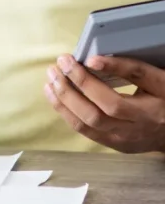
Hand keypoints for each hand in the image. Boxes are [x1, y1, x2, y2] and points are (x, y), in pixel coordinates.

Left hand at [44, 53, 164, 152]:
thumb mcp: (159, 80)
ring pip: (87, 125)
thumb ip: (133, 70)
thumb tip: (96, 59)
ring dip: (63, 101)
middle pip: (97, 114)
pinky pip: (85, 131)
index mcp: (151, 110)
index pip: (119, 97)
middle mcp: (135, 129)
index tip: (87, 58)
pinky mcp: (114, 145)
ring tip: (51, 79)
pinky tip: (56, 97)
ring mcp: (122, 140)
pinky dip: (67, 112)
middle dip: (73, 88)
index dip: (101, 77)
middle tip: (59, 64)